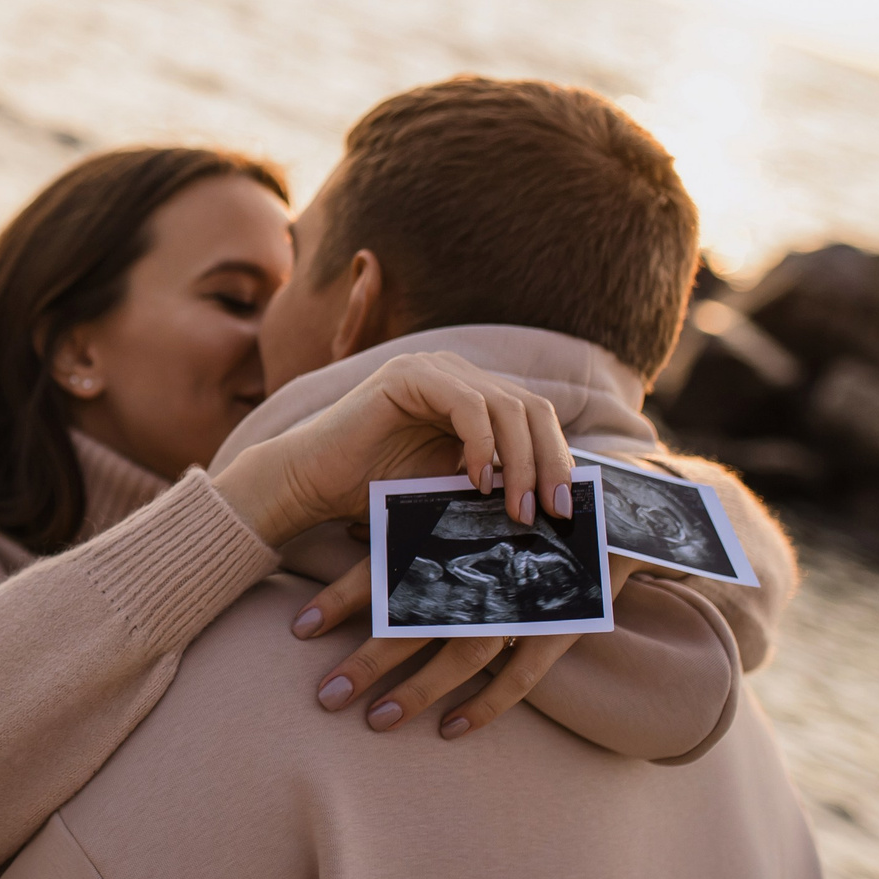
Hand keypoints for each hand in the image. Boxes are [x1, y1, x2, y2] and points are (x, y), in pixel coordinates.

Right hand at [212, 352, 578, 548]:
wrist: (313, 485)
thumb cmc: (376, 489)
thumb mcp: (453, 484)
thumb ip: (497, 479)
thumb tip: (558, 501)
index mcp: (471, 394)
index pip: (535, 417)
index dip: (557, 460)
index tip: (565, 509)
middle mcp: (456, 373)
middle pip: (531, 408)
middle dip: (548, 463)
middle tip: (553, 511)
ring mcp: (432, 368)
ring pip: (506, 406)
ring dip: (519, 462)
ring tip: (514, 507)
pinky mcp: (408, 374)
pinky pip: (468, 405)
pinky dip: (481, 445)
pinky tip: (475, 480)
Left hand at [282, 537, 649, 739]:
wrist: (620, 503)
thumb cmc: (528, 502)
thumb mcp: (472, 503)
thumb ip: (417, 517)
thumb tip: (350, 531)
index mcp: (455, 532)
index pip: (386, 567)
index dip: (342, 598)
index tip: (299, 628)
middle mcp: (486, 568)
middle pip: (416, 622)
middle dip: (367, 662)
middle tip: (324, 697)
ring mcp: (526, 598)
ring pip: (462, 654)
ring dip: (418, 692)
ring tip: (375, 721)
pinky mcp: (564, 623)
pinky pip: (523, 675)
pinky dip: (488, 705)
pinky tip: (451, 730)